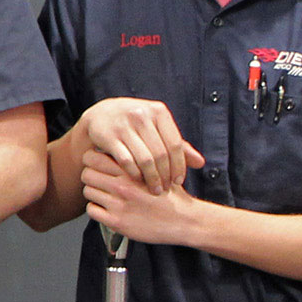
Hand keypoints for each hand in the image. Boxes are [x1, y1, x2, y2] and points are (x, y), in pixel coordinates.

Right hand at [78, 98, 203, 194]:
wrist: (101, 114)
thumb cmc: (135, 124)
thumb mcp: (157, 128)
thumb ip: (178, 145)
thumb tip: (200, 163)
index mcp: (158, 111)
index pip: (175, 144)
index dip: (179, 166)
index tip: (178, 181)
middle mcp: (141, 114)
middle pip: (161, 153)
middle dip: (165, 175)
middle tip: (166, 189)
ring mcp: (124, 124)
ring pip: (145, 159)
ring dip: (151, 179)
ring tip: (154, 190)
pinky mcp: (109, 135)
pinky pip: (126, 161)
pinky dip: (134, 174)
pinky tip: (138, 181)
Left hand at [79, 149, 204, 247]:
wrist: (185, 220)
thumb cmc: (171, 194)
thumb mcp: (159, 167)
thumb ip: (138, 156)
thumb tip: (117, 144)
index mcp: (131, 169)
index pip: (93, 157)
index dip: (92, 160)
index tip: (98, 165)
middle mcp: (122, 186)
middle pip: (86, 173)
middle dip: (92, 176)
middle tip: (100, 181)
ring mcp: (118, 204)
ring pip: (88, 191)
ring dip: (95, 193)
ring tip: (106, 196)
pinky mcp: (117, 222)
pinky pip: (92, 210)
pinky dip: (97, 210)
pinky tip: (108, 209)